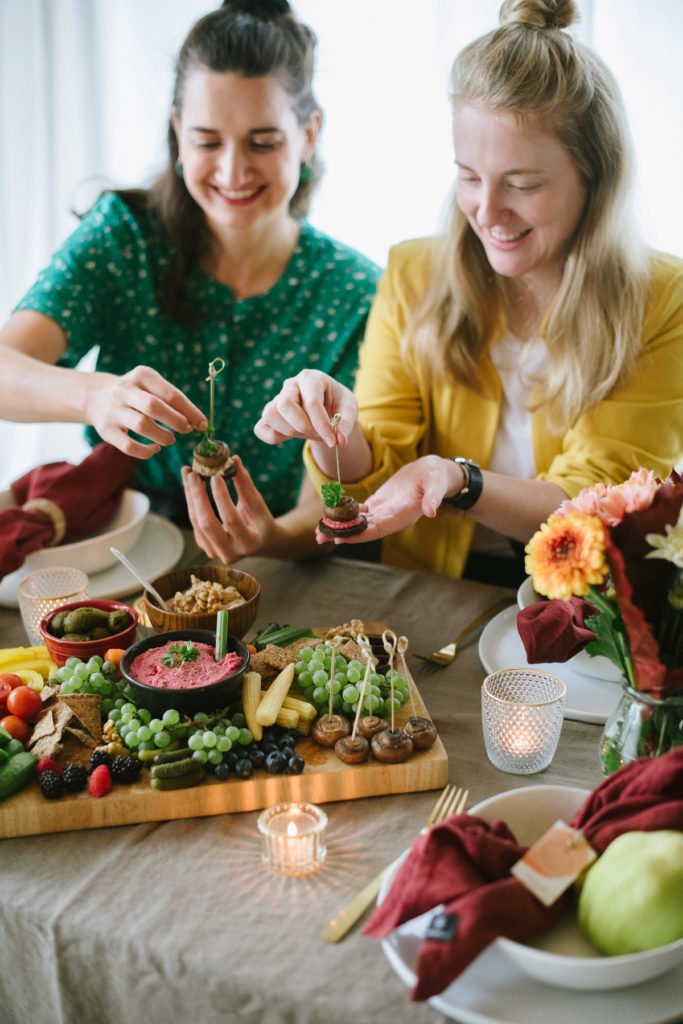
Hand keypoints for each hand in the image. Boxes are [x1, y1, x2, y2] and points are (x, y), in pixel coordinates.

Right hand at [86, 365, 206, 458]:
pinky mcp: (106, 430)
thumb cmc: (136, 394)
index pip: (170, 394)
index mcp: (142, 375)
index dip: (190, 411)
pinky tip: (155, 448)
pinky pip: (129, 446)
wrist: (96, 397)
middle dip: (176, 421)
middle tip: (186, 430)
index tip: (202, 424)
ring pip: (142, 425)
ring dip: (163, 436)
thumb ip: (174, 402)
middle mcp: (124, 390)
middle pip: (154, 407)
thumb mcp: (152, 387)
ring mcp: (113, 410)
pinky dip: (146, 451)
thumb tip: (199, 423)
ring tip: (170, 439)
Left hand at [182, 456, 279, 562]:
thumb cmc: (260, 520)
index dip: (221, 497)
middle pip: (207, 523)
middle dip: (198, 496)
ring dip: (190, 496)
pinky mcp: (204, 545)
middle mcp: (230, 553)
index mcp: (249, 543)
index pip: (231, 519)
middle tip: (194, 473)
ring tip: (189, 473)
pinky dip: (192, 501)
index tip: (215, 476)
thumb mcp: (257, 503)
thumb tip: (234, 459)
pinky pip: (194, 521)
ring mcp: (214, 552)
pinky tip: (191, 485)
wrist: (259, 542)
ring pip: (196, 521)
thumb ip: (245, 484)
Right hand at [254, 369, 357, 448]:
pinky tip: (290, 435)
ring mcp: (276, 399)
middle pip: (285, 404)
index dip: (322, 425)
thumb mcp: (349, 408)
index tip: (333, 441)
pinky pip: (261, 428)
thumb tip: (340, 440)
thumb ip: (346, 423)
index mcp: (310, 378)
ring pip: (270, 414)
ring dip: (289, 431)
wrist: (328, 406)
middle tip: (316, 433)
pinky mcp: (269, 414)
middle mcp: (290, 385)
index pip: (312, 402)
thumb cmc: (338, 404)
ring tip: (306, 432)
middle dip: (302, 426)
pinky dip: (274, 437)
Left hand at [318, 455, 463, 544]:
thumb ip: (433, 498)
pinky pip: (359, 510)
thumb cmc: (437, 476)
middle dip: (341, 533)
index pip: (376, 530)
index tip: (339, 537)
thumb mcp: (437, 484)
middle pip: (362, 530)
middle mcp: (390, 518)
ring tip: (318, 529)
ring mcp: (383, 511)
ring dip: (339, 526)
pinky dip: (345, 512)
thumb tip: (431, 512)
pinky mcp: (379, 502)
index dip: (357, 534)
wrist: (434, 472)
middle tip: (318, 536)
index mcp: (402, 517)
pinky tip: (330, 512)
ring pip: (358, 522)